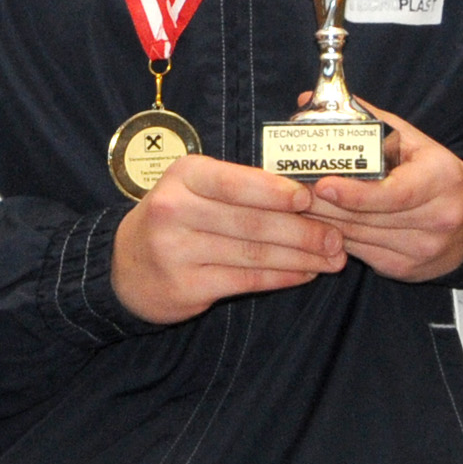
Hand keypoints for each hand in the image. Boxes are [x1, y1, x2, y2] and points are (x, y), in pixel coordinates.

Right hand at [112, 155, 346, 324]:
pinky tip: (304, 274)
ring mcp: (177, 251)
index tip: (311, 198)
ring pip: (253, 254)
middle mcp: (175, 210)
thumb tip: (305, 192)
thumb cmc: (176, 218)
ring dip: (299, 257)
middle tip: (337, 236)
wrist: (125, 265)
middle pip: (251, 222)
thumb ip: (240, 186)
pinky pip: (245, 280)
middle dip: (302, 230)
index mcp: (183, 176)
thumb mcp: (195, 188)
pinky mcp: (185, 287)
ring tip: (331, 258)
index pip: (235, 182)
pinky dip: (281, 277)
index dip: (276, 192)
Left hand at [303, 99, 462, 282]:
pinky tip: (316, 222)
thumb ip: (364, 119)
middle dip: (324, 203)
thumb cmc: (433, 172)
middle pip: (368, 217)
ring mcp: (422, 249)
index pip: (396, 193)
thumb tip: (312, 100)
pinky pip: (359, 253)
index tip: (324, 184)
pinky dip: (334, 237)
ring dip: (322, 220)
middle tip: (290, 188)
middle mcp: (437, 219)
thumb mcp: (411, 139)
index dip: (357, 193)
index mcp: (441, 179)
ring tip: (295, 203)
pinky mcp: (405, 269)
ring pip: (358, 237)